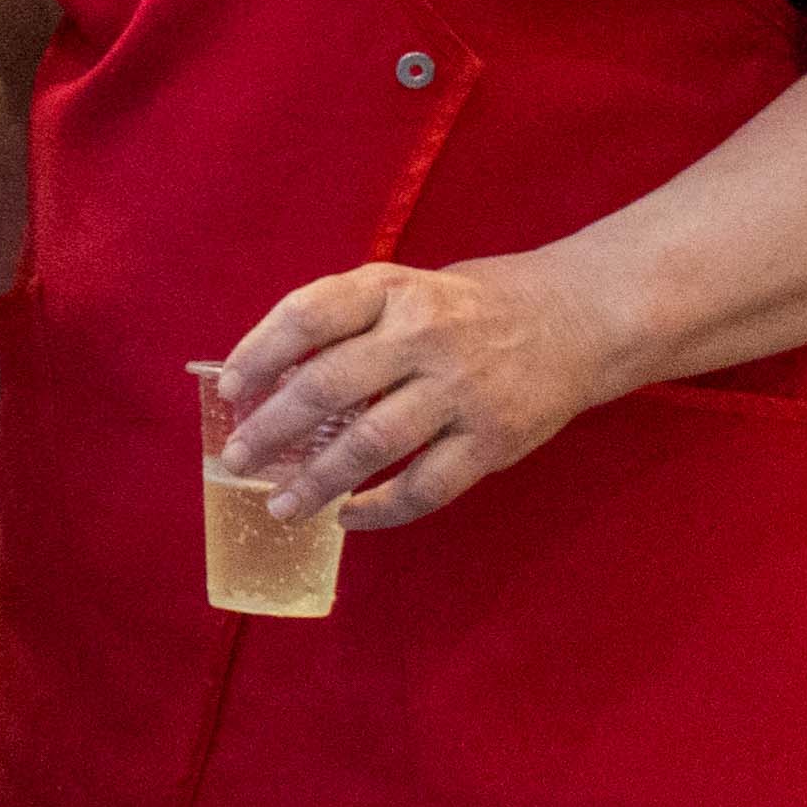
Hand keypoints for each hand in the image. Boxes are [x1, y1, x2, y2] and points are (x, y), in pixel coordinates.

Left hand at [208, 258, 618, 528]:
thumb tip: (267, 382)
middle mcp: (423, 336)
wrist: (576, 318)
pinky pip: (425, 486)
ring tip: (281, 505)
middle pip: (328, 385)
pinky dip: (381, 510)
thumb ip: (345, 324)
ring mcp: (461, 390)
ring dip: (316, 481)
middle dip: (272, 429)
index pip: (307, 315)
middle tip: (239, 458)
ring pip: (370, 445)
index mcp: (391, 289)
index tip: (229, 390)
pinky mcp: (493, 439)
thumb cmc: (466, 307)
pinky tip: (349, 518)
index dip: (259, 353)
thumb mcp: (404, 288)